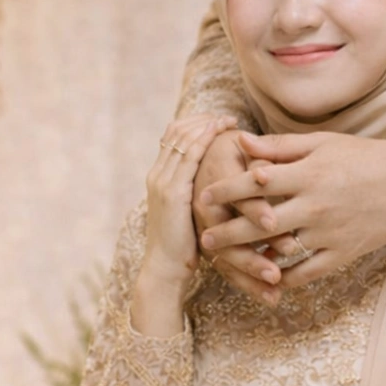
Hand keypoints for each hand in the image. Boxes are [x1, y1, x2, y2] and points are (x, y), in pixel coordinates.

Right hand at [140, 114, 233, 289]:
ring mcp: (163, 182)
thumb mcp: (186, 210)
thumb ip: (193, 191)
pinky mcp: (172, 192)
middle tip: (226, 117)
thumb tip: (212, 178)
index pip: (173, 136)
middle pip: (177, 131)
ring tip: (228, 120)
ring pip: (183, 139)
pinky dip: (204, 139)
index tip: (217, 119)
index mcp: (159, 177)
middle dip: (202, 119)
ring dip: (207, 125)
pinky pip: (188, 156)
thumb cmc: (182, 244)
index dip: (195, 123)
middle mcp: (158, 175)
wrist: (165, 269)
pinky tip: (219, 132)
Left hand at [198, 132, 385, 288]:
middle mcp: (314, 204)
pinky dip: (284, 278)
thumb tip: (242, 141)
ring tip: (227, 263)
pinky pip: (306, 272)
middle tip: (203, 239)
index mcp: (307, 173)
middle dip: (227, 232)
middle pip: (259, 222)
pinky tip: (268, 279)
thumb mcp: (322, 143)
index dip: (226, 189)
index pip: (255, 182)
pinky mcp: (342, 253)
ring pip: (280, 252)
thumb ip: (280, 146)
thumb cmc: (362, 156)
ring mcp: (328, 232)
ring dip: (250, 259)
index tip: (203, 196)